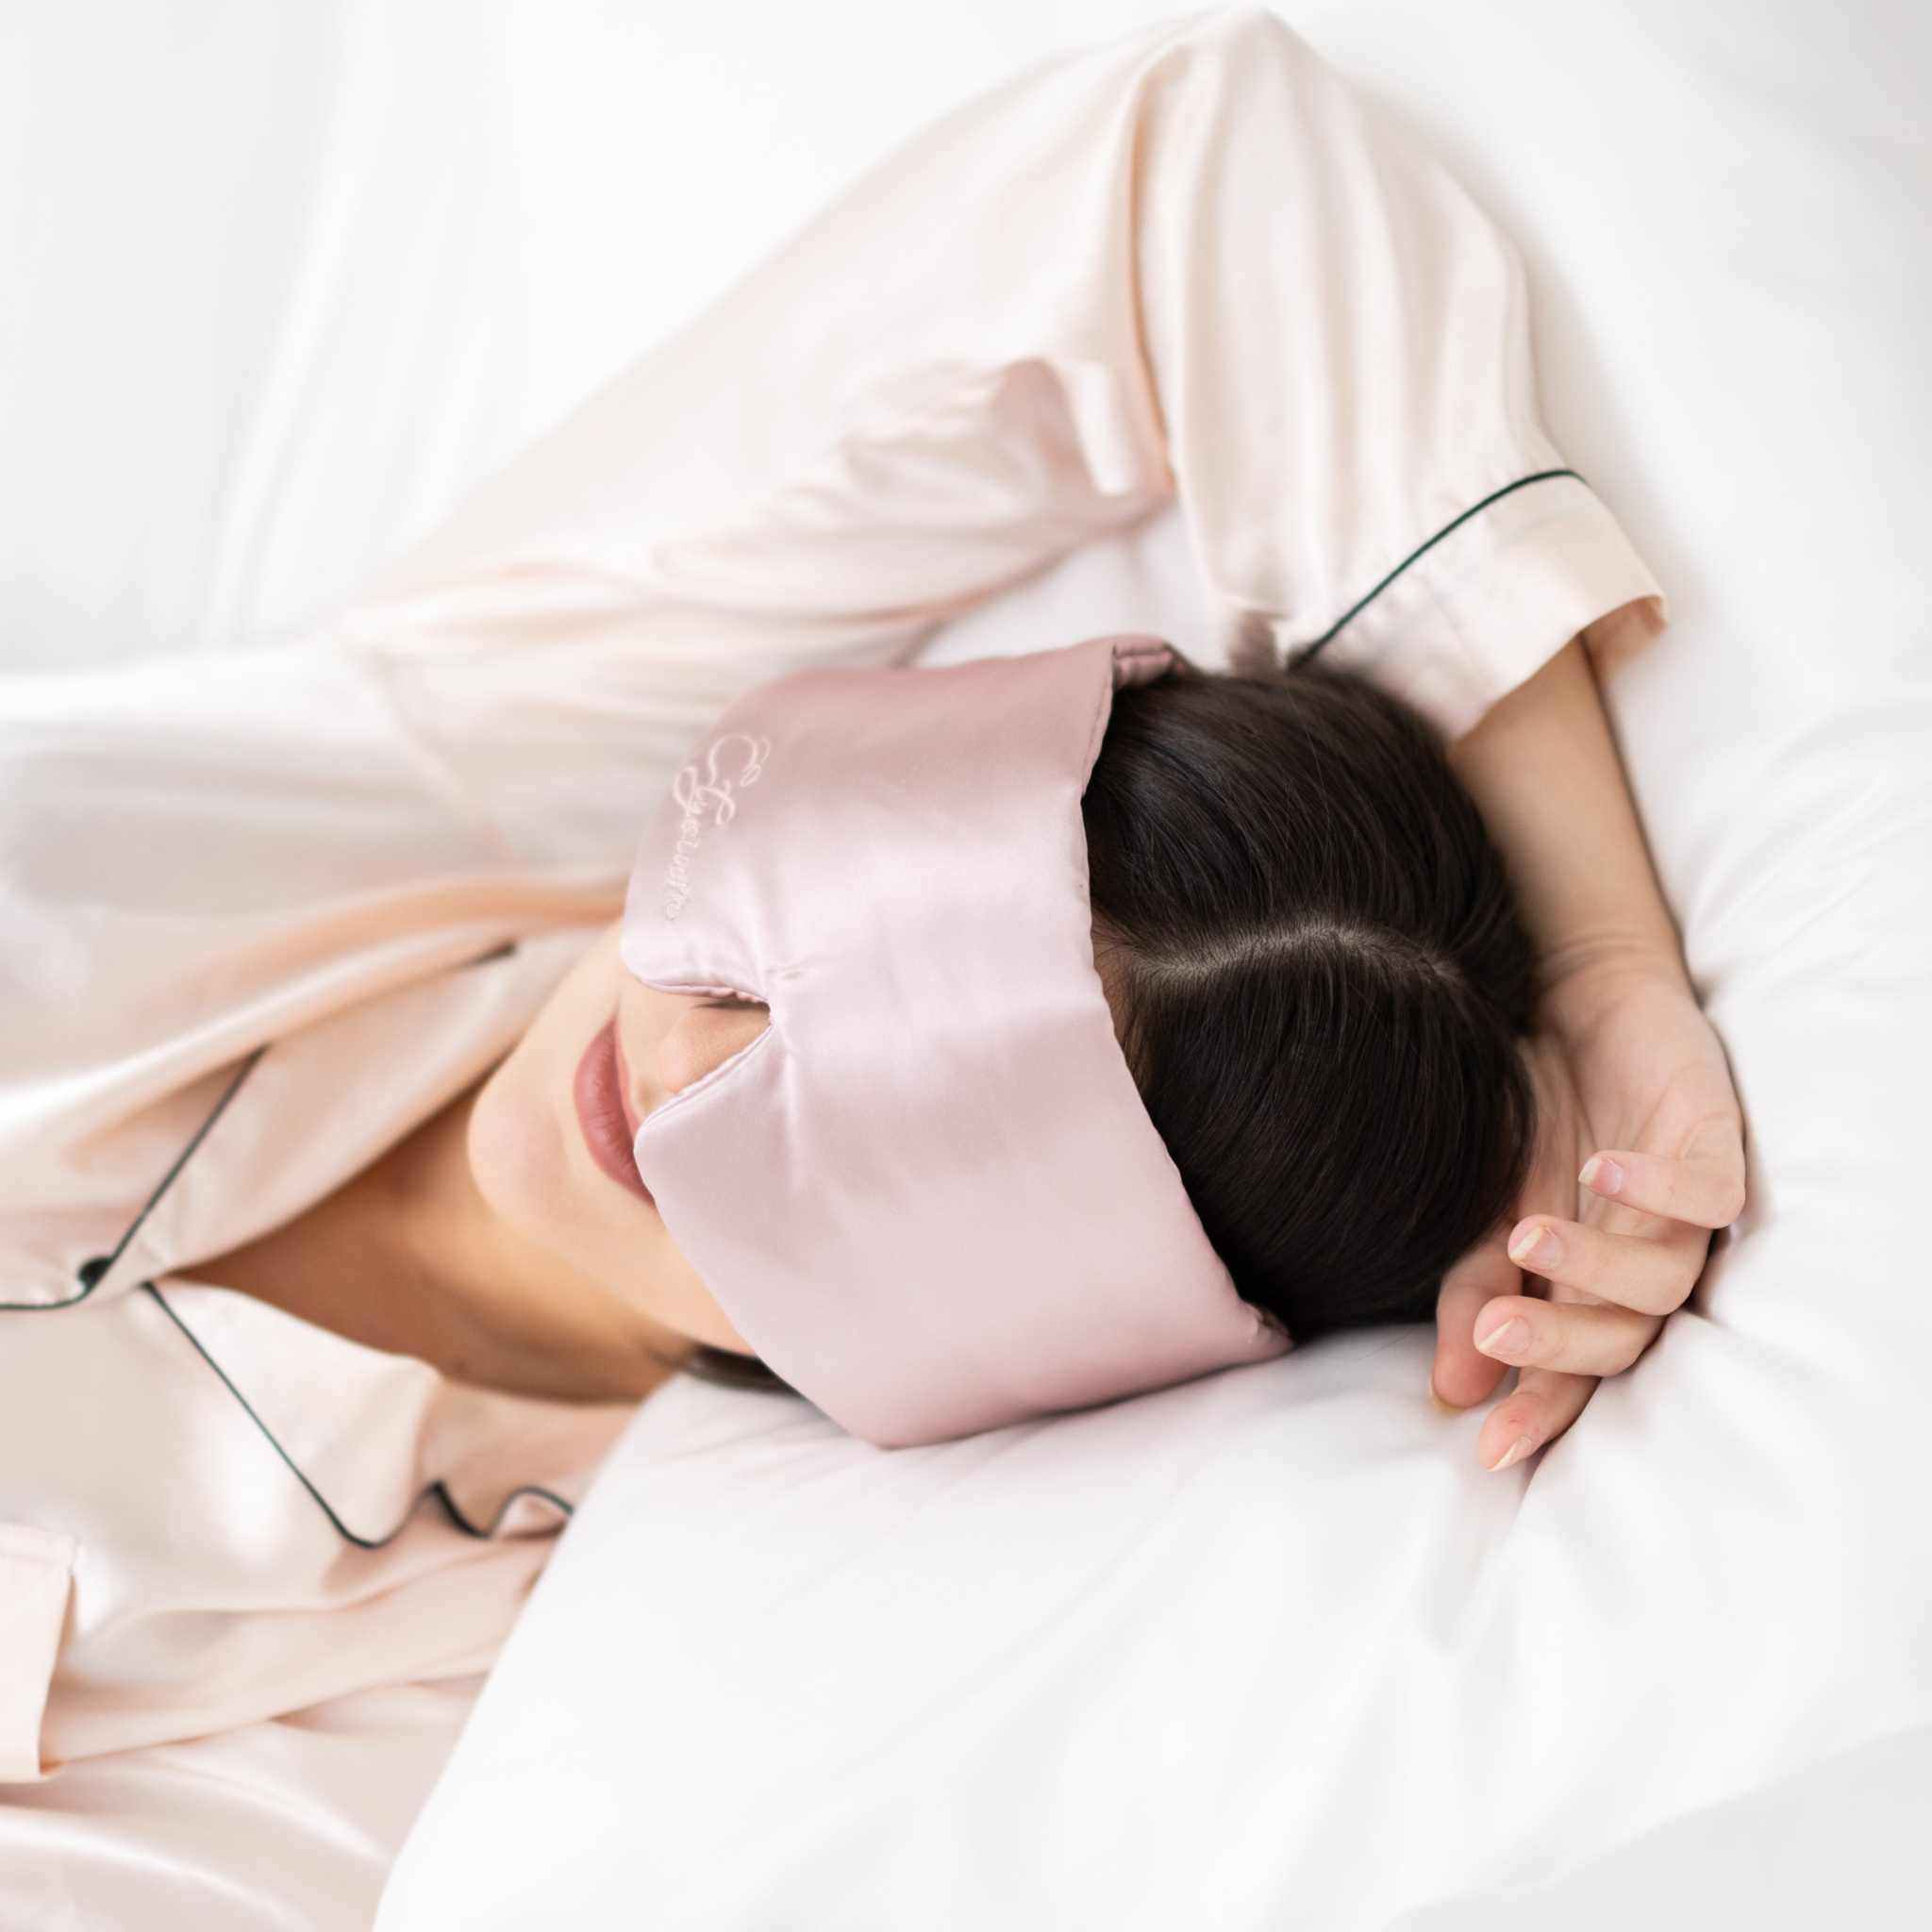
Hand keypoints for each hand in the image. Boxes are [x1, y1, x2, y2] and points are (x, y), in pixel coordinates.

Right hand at [1430, 959, 1747, 1471]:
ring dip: (1595, 1263)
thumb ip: (1475, 1290)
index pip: (1574, 1371)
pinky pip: (1708, 1190)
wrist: (1569, 1002)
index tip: (1490, 1448)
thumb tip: (1453, 1389)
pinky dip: (1658, 1187)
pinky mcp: (1712, 1143)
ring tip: (1526, 1233)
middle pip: (1625, 1337)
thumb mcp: (1480, 1208)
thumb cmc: (1527, 1112)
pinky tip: (1603, 1170)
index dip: (1541, 1411)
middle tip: (1497, 1328)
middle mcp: (1640, 1261)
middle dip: (1560, 1340)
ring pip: (1666, 1277)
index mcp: (1584, 1288)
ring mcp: (1681, 1208)